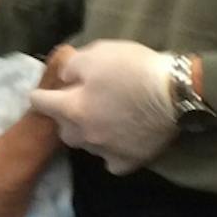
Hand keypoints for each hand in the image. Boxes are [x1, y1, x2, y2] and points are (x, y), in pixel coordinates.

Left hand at [27, 40, 177, 173]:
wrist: (176, 93)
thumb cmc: (134, 70)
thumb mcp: (97, 54)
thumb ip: (71, 67)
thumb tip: (63, 77)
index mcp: (72, 108)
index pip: (40, 103)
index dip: (42, 94)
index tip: (45, 92)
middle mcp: (84, 134)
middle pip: (62, 128)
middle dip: (65, 117)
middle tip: (80, 103)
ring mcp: (106, 151)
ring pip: (85, 145)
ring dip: (88, 133)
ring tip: (102, 120)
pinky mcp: (128, 161)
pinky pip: (110, 162)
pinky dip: (111, 153)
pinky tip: (117, 142)